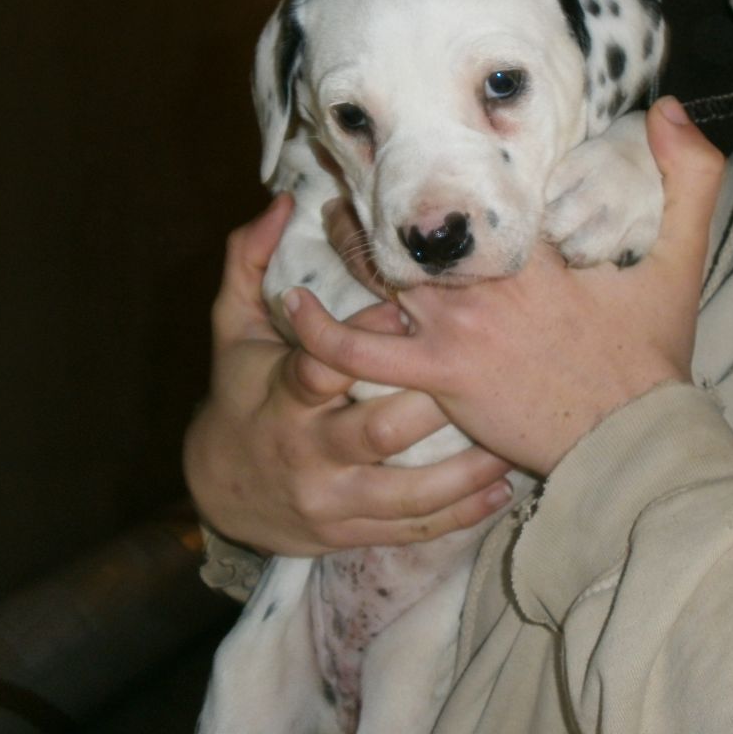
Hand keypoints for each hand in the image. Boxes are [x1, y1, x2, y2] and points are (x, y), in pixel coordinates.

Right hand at [182, 195, 514, 555]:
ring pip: (409, 492)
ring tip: (513, 442)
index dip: (361, 339)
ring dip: (466, 469)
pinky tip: (501, 492)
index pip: (320, 368)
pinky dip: (461, 514)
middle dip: (433, 403)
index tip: (405, 309)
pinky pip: (414, 527)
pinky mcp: (352, 532)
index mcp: (282, 397)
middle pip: (379, 431)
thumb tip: (280, 201)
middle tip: (488, 373)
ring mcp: (333, 498)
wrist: (219, 491)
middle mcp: (309, 451)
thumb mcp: (231, 330)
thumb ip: (249, 262)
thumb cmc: (239, 393)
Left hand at [285, 98, 723, 475]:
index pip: (481, 186)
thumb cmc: (650, 354)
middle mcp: (486, 281)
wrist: (630, 439)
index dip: (450, 156)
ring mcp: (455, 330)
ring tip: (332, 214)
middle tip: (364, 168)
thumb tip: (667, 107)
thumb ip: (688, 177)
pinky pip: (358, 351)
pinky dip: (319, 329)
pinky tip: (292, 304)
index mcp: (536, 246)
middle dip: (382, 192)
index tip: (424, 131)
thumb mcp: (681, 258)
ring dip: (350, 240)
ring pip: (380, 272)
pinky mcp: (435, 378)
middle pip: (415, 222)